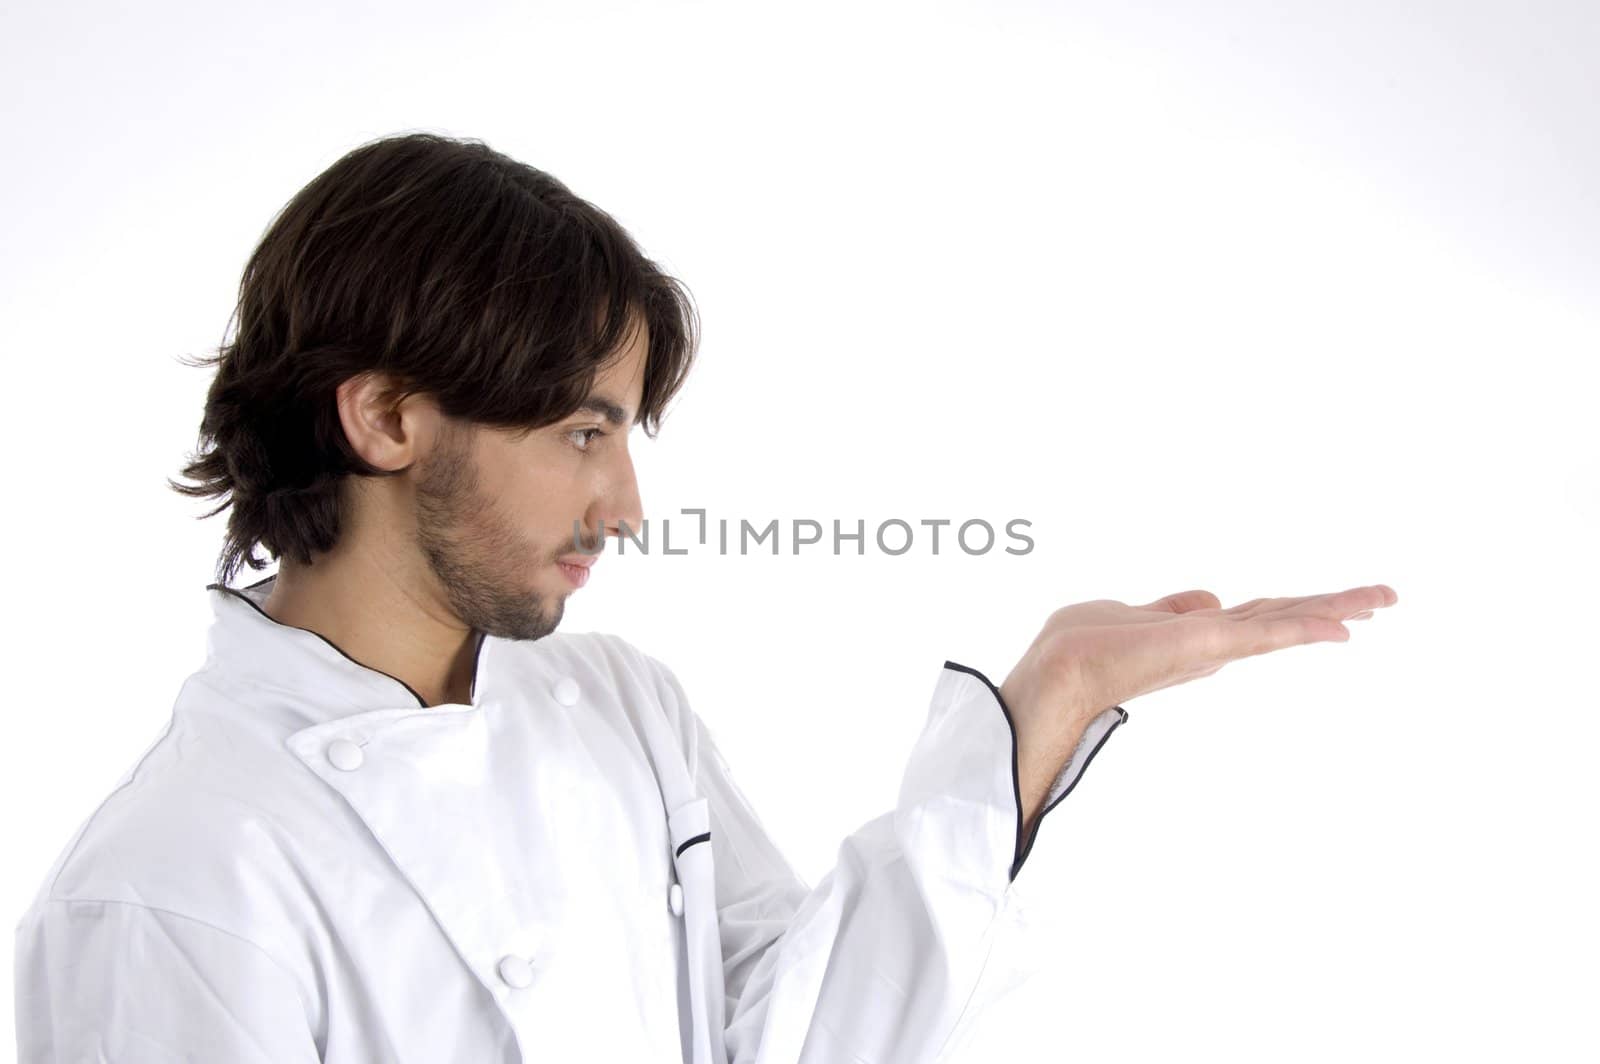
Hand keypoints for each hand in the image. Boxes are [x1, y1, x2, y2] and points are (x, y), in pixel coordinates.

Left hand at [1000, 584, 1398, 777]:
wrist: (1057, 674)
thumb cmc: (1080, 648)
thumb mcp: (1130, 614)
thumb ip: (1173, 608)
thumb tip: (1212, 599)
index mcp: (1198, 636)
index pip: (1260, 616)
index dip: (1300, 608)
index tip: (1341, 606)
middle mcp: (1214, 645)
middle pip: (1285, 617)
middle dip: (1335, 606)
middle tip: (1386, 597)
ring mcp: (1215, 648)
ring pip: (1286, 621)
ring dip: (1337, 608)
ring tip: (1384, 598)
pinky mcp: (1209, 648)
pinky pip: (1266, 634)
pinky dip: (1306, 628)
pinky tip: (1344, 626)